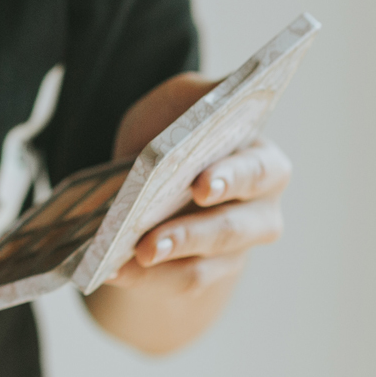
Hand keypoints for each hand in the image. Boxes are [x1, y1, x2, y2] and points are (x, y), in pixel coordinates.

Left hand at [99, 73, 292, 298]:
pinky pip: (175, 283)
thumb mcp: (182, 102)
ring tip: (130, 256)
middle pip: (231, 228)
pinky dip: (143, 278)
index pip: (257, 172)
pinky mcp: (202, 274)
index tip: (200, 185)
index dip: (230, 179)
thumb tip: (215, 95)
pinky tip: (113, 270)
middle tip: (151, 239)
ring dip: (164, 262)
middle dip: (190, 233)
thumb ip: (202, 94)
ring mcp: (232, 252)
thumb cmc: (174, 134)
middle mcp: (258, 213)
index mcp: (262, 163)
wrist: (149, 178)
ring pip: (204, 264)